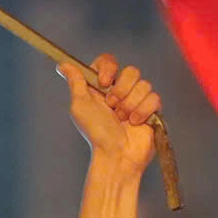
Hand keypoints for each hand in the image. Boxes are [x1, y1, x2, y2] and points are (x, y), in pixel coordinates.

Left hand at [64, 53, 159, 173]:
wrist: (116, 155)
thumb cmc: (96, 133)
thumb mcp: (80, 106)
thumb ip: (75, 82)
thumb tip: (62, 64)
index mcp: (103, 86)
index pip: (109, 61)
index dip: (108, 68)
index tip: (103, 83)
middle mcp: (121, 90)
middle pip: (131, 71)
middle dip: (121, 90)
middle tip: (112, 107)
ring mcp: (138, 100)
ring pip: (144, 84)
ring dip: (130, 104)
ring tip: (122, 119)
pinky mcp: (152, 110)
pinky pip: (154, 98)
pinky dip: (142, 111)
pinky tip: (135, 123)